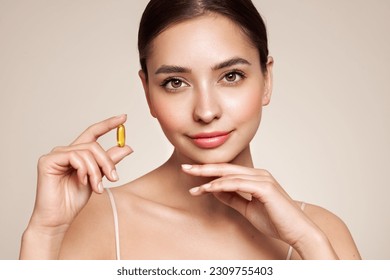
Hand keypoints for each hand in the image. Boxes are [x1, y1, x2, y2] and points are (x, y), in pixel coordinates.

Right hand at [29, 115, 132, 232]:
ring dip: (96, 171)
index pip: (93, 133)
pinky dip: (84, 170)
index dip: (108, 124)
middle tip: (114, 178)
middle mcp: (66, 151)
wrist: (59, 218)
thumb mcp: (98, 178)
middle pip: (94, 145)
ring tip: (97, 187)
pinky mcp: (48, 161)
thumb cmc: (74, 200)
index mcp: (77, 154)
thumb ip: (109, 162)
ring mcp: (56, 155)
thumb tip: (127, 147)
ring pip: (87, 152)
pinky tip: (83, 181)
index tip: (124, 117)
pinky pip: (74, 157)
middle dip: (107, 161)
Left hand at [183, 163, 333, 257]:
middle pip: (225, 168)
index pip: (227, 171)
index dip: (208, 172)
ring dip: (209, 180)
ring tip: (193, 186)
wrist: (297, 231)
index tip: (192, 174)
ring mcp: (262, 179)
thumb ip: (232, 198)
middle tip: (185, 169)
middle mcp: (259, 174)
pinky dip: (221, 185)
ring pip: (229, 175)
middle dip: (203, 168)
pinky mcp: (265, 187)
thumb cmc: (275, 220)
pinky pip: (238, 183)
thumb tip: (214, 191)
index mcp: (255, 177)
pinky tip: (208, 189)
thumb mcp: (247, 208)